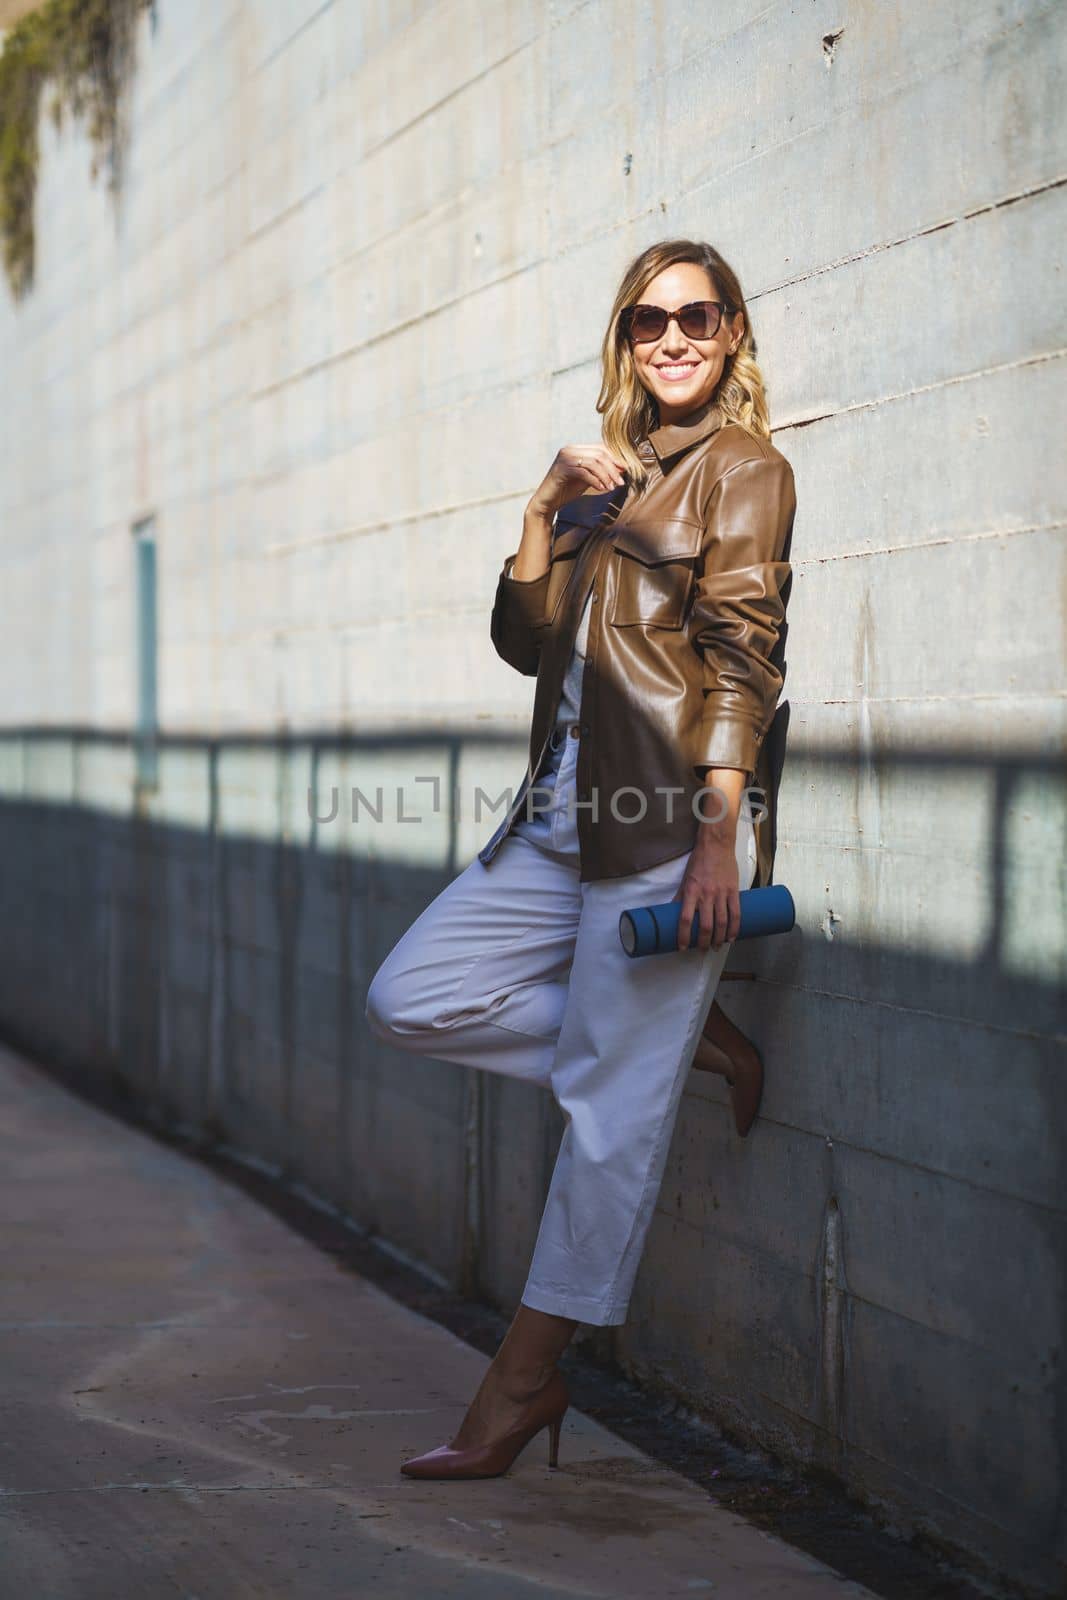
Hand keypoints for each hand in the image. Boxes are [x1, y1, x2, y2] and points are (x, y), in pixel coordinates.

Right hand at [527, 444, 627, 518]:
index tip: (626, 471)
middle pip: (599, 453)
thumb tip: (622, 468)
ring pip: (593, 462)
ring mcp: (565, 458)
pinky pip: (584, 472)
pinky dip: (596, 480)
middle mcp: (570, 449)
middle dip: (613, 468)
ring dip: (606, 475)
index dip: (615, 458)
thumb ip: (600, 471)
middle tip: (621, 482)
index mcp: (576, 448)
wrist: (547, 503)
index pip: (601, 447)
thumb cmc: (566, 491)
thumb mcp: (587, 478)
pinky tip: (602, 489)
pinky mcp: (562, 469)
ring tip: (612, 487)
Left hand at [672, 834, 740, 952]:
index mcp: (691, 891)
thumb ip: (680, 897)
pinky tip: (731, 937)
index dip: (684, 935)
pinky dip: (734, 929)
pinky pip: (736, 914)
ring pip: (722, 923)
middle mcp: (706, 894)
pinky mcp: (733, 891)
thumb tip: (670, 913)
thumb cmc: (699, 861)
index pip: (686, 919)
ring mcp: (721, 893)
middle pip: (706, 925)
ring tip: (716, 947)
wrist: (717, 845)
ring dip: (719, 939)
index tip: (683, 947)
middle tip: (702, 950)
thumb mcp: (685, 879)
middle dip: (704, 942)